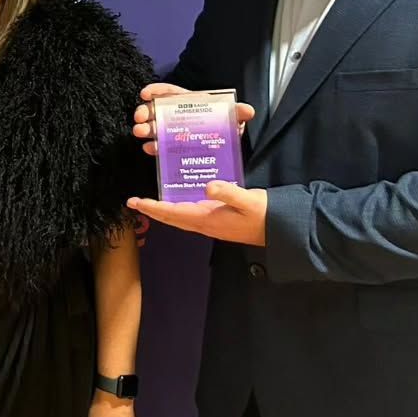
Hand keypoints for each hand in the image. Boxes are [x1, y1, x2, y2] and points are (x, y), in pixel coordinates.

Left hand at [127, 180, 268, 245]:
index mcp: (208, 220)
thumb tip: (207, 186)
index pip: (173, 213)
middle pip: (172, 217)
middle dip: (152, 210)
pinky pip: (192, 213)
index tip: (134, 202)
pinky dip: (179, 206)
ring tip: (149, 201)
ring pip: (181, 216)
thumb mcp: (249, 200)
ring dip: (164, 210)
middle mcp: (206, 224)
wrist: (283, 230)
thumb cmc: (266, 215)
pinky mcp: (219, 220)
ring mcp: (212, 223)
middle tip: (133, 202)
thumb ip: (229, 192)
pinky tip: (178, 196)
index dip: (153, 208)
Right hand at [132, 83, 253, 155]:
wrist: (227, 144)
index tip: (145, 94)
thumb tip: (248, 111)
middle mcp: (176, 114)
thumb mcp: (232, 115)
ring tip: (140, 132)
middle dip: (145, 112)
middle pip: (156, 109)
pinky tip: (150, 148)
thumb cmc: (226, 124)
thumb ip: (238, 112)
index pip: (168, 92)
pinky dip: (153, 146)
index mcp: (188, 102)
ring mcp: (172, 131)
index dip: (155, 91)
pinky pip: (160, 145)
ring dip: (146, 129)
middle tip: (139, 118)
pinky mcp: (172, 147)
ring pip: (155, 127)